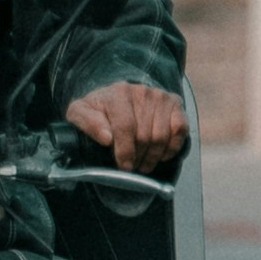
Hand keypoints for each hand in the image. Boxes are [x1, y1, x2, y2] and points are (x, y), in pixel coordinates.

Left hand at [63, 79, 186, 171]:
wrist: (119, 97)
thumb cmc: (99, 110)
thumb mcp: (81, 113)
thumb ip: (86, 121)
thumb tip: (106, 138)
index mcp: (118, 92)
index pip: (125, 127)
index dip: (124, 152)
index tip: (122, 167)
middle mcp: (142, 91)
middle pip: (143, 136)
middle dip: (137, 158)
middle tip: (131, 168)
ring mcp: (160, 96)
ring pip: (161, 137)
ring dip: (152, 158)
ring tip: (142, 164)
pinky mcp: (175, 103)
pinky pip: (179, 131)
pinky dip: (171, 148)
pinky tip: (159, 154)